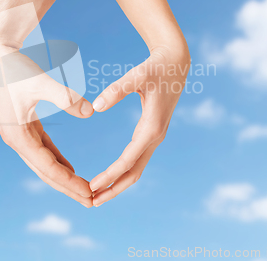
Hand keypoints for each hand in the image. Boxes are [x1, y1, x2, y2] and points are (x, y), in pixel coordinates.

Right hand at [0, 29, 94, 207]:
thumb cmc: (12, 67)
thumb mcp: (39, 82)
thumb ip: (65, 97)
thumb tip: (90, 112)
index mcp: (18, 136)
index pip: (48, 168)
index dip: (70, 183)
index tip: (91, 194)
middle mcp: (17, 140)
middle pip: (46, 172)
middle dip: (68, 188)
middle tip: (92, 201)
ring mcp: (19, 133)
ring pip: (44, 163)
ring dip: (63, 177)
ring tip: (84, 190)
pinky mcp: (24, 125)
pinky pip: (43, 149)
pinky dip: (57, 160)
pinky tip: (70, 168)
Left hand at [89, 46, 189, 205]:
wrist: (175, 64)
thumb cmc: (156, 68)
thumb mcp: (137, 75)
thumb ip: (117, 90)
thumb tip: (95, 107)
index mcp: (151, 128)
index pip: (128, 160)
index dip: (109, 175)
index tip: (91, 186)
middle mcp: (155, 137)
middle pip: (134, 173)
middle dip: (114, 189)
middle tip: (91, 201)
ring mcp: (155, 137)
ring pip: (137, 168)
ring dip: (118, 183)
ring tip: (98, 194)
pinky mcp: (151, 133)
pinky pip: (137, 158)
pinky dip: (123, 171)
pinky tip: (111, 175)